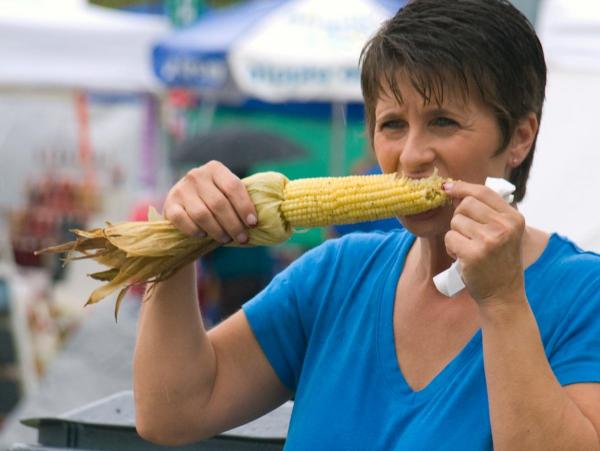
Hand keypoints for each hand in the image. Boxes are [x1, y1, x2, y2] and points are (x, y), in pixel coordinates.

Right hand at [162, 161, 257, 243]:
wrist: (182, 209)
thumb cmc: (212, 203)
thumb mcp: (225, 194)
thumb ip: (238, 200)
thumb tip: (261, 220)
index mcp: (215, 168)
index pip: (233, 186)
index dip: (245, 206)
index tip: (253, 223)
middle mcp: (196, 175)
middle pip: (219, 203)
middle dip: (234, 224)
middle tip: (242, 238)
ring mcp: (181, 189)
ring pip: (202, 214)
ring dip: (217, 230)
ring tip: (226, 239)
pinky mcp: (170, 205)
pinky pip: (183, 220)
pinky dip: (195, 230)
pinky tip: (203, 235)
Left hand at [443, 180, 525, 305]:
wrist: (503, 295)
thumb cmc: (499, 262)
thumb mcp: (504, 233)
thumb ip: (486, 211)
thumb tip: (454, 189)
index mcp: (514, 218)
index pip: (483, 192)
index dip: (462, 187)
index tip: (447, 187)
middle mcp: (505, 227)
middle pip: (465, 205)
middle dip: (459, 218)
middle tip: (468, 236)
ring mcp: (490, 240)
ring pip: (455, 222)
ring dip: (456, 235)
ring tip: (469, 249)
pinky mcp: (474, 254)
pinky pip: (449, 238)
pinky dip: (451, 248)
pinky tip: (464, 258)